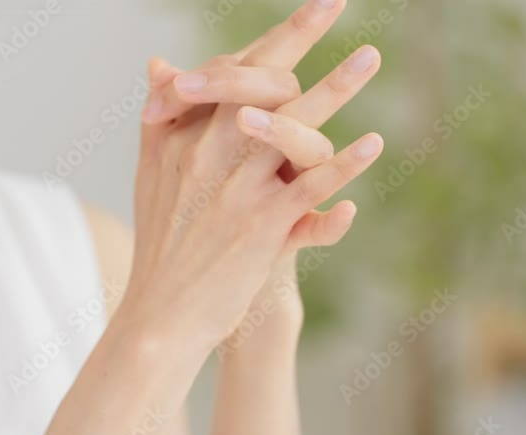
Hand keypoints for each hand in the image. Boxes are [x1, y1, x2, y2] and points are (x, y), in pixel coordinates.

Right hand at [114, 0, 382, 356]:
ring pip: (292, 122)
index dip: (270, 38)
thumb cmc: (163, 241)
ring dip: (338, 85)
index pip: (228, 71)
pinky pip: (311, 184)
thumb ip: (162, 116)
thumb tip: (158, 63)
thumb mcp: (152, 173)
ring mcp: (237, 186)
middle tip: (336, 1)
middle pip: (260, 80)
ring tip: (370, 56)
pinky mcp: (263, 224)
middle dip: (301, 34)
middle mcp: (207, 151)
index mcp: (181, 134)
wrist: (162, 312)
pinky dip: (345, 164)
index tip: (307, 11)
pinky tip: (372, 144)